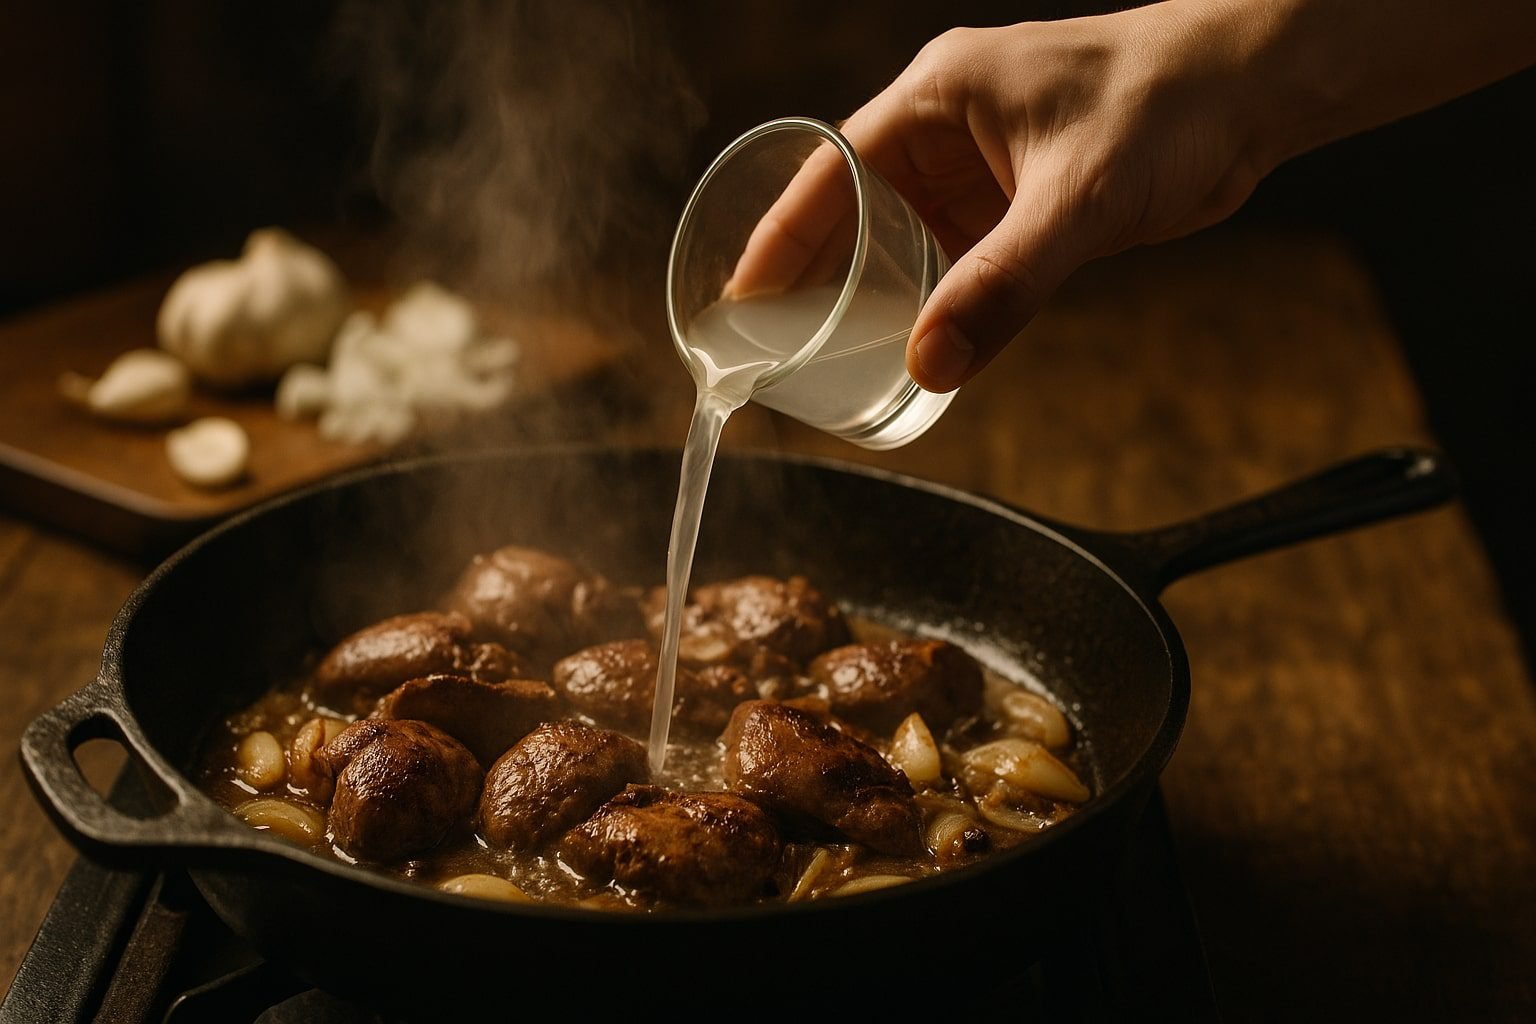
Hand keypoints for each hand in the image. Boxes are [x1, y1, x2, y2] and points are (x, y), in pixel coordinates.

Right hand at [730, 4, 1271, 391]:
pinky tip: (912, 339)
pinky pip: (956, 252)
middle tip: (773, 343)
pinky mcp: (1020, 196)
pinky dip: (932, 294)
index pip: (829, 169)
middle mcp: (947, 125)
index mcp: (937, 96)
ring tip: (827, 353)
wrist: (1256, 90)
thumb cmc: (1171, 107)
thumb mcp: (1077, 202)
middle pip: (853, 205)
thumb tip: (930, 366)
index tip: (742, 298)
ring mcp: (983, 162)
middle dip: (814, 271)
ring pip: (904, 233)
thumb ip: (1002, 286)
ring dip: (873, 289)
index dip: (778, 235)